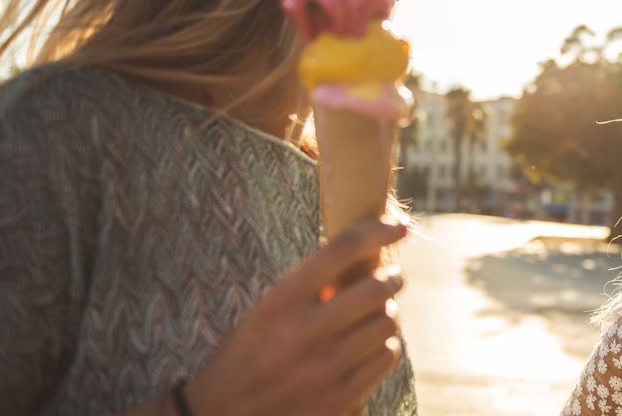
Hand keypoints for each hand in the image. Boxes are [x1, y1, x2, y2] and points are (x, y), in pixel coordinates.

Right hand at [183, 219, 407, 415]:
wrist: (222, 415)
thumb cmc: (249, 352)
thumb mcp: (266, 310)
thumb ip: (310, 285)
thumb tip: (369, 252)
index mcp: (278, 301)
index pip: (342, 249)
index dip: (379, 230)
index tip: (399, 226)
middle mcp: (301, 333)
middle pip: (376, 287)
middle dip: (392, 278)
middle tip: (392, 277)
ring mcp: (321, 370)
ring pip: (388, 323)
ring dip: (389, 313)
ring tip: (378, 314)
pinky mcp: (338, 401)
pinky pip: (386, 357)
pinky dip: (386, 346)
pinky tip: (373, 346)